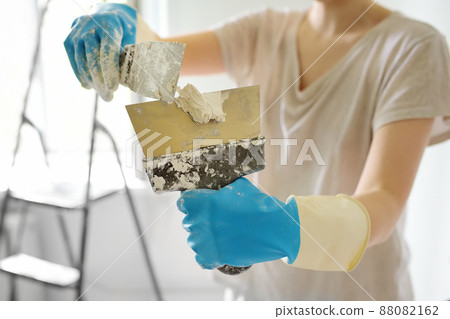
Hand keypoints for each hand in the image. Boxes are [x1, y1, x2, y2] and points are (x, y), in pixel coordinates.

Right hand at [64, 3, 136, 100]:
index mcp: (109, 25)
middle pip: (93, 59)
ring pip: (82, 62)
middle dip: (101, 82)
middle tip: (109, 98)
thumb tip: (129, 82)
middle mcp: (89, 26)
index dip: (110, 71)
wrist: (105, 15)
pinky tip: (90, 86)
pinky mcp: (68, 40)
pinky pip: (74, 62)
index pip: (107, 50)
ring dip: (92, 82)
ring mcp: (76, 33)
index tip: (114, 88)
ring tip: (103, 94)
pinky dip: (82, 76)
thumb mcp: (131, 39)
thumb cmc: (124, 32)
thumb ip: (129, 56)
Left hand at [177, 178, 300, 268]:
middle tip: (216, 219)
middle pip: (188, 221)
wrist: (274, 229)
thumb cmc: (259, 206)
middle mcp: (200, 223)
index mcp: (204, 204)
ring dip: (203, 236)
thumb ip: (222, 188)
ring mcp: (205, 242)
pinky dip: (208, 254)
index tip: (199, 204)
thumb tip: (217, 188)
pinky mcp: (214, 257)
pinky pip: (201, 257)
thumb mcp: (239, 187)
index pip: (183, 202)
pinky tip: (219, 247)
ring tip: (221, 233)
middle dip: (199, 219)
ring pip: (193, 239)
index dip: (191, 202)